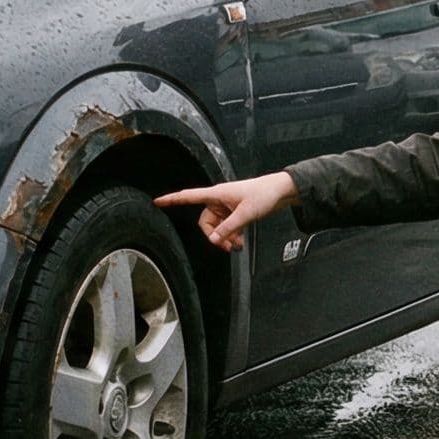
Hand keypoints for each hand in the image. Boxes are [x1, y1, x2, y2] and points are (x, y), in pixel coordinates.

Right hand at [154, 172, 297, 251]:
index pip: (189, 196)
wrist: (280, 191)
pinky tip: (239, 242)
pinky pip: (226, 227)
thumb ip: (228, 228)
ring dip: (225, 238)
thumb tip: (213, 240)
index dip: (172, 200)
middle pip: (205, 222)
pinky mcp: (234, 212)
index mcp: (216, 194)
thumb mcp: (245, 214)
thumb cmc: (263, 195)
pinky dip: (231, 235)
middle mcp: (218, 200)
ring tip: (237, 246)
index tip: (157, 202)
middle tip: (227, 247)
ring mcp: (226, 207)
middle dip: (214, 236)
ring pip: (217, 227)